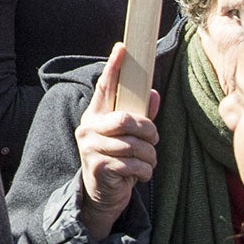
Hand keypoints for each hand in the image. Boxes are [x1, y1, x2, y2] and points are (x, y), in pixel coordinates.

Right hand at [74, 43, 159, 241]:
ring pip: (135, 145)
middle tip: (153, 140)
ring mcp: (90, 147)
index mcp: (96, 115)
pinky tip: (138, 176)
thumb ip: (140, 117)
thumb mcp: (127, 138)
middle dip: (149, 131)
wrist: (101, 196)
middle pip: (128, 120)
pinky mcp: (98, 167)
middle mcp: (88, 127)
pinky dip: (144, 172)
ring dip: (149, 157)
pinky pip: (134, 165)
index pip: (105, 86)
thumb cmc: (116, 160)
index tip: (123, 47)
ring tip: (145, 163)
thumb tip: (154, 94)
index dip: (114, 67)